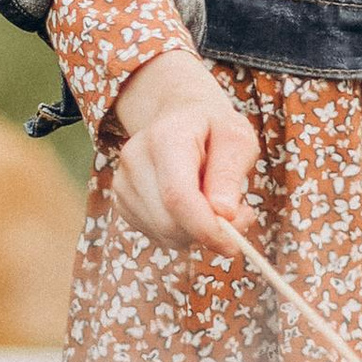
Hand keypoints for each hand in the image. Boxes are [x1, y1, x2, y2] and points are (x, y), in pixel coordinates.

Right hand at [105, 46, 260, 253]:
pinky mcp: (122, 201)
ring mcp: (123, 181)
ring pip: (164, 233)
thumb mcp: (237, 138)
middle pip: (168, 220)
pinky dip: (181, 231)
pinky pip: (157, 235)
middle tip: (240, 217)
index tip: (234, 243)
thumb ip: (230, 173)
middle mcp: (135, 158)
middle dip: (207, 232)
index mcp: (166, 136)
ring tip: (214, 202)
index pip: (177, 195)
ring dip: (196, 232)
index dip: (205, 227)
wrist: (180, 118)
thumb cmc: (214, 129)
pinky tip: (192, 207)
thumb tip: (224, 213)